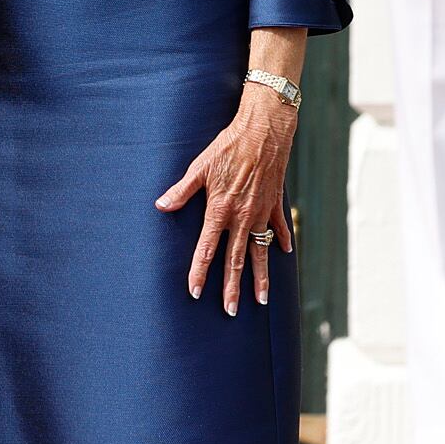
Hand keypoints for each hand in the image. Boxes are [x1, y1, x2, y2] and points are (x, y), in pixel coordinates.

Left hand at [156, 85, 296, 315]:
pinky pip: (279, 228)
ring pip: (260, 252)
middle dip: (232, 288)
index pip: (207, 249)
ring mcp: (261, 213)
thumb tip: (161, 206)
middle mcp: (242, 217)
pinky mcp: (275, 204)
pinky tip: (283, 254)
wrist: (263, 132)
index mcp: (220, 210)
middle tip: (230, 311)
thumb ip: (181, 190)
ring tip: (262, 300)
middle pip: (235, 260)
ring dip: (260, 278)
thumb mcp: (199, 167)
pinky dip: (281, 241)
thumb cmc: (227, 146)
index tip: (194, 292)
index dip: (199, 271)